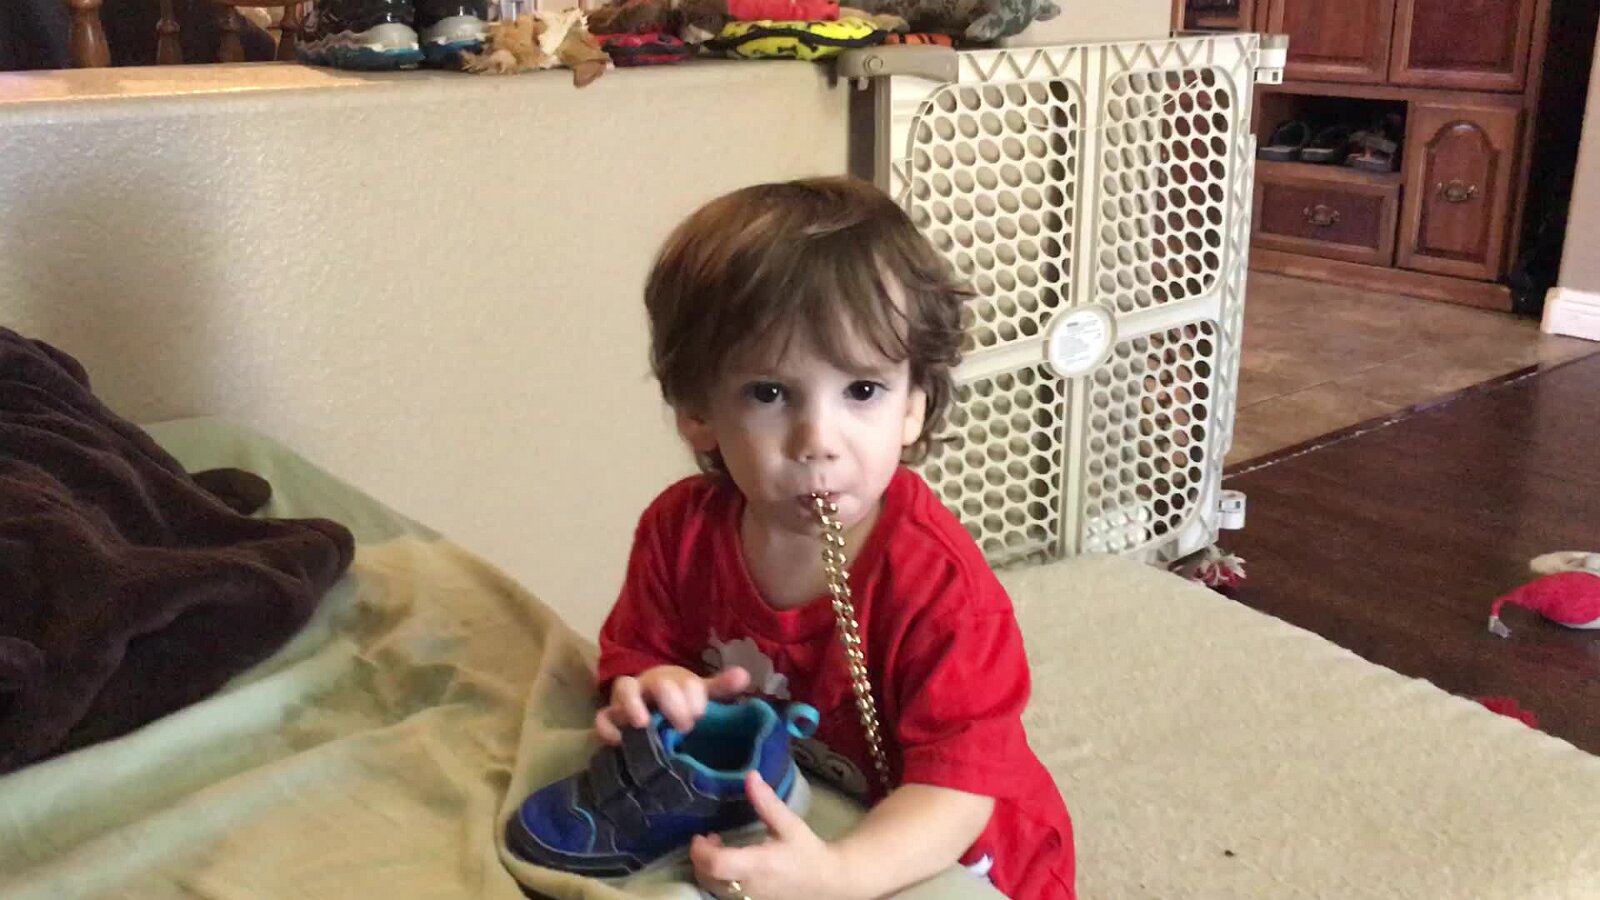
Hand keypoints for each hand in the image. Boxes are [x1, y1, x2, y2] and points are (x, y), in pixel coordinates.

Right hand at [594, 665, 750, 743]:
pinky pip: (602, 718)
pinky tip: (617, 741)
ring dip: (633, 704)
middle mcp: (650, 685)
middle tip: (685, 725)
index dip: (693, 695)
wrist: (644, 705)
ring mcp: (628, 700)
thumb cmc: (676, 700)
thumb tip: (744, 675)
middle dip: (673, 702)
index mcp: (675, 680)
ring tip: (644, 724)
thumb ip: (719, 688)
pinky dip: (606, 727)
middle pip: (658, 684)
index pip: (685, 681)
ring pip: (624, 690)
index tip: (702, 713)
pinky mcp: (611, 717)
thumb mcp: (697, 694)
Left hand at [690, 770, 853, 899]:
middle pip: (709, 878)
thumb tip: (751, 775)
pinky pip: (723, 893)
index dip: (702, 851)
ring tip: (717, 847)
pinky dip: (717, 878)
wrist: (826, 881)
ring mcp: (749, 898)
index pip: (718, 865)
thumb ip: (767, 802)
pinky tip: (727, 863)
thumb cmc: (807, 851)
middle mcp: (750, 886)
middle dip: (700, 858)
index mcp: (759, 865)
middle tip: (707, 838)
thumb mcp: (789, 824)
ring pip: (713, 887)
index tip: (701, 835)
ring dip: (707, 868)